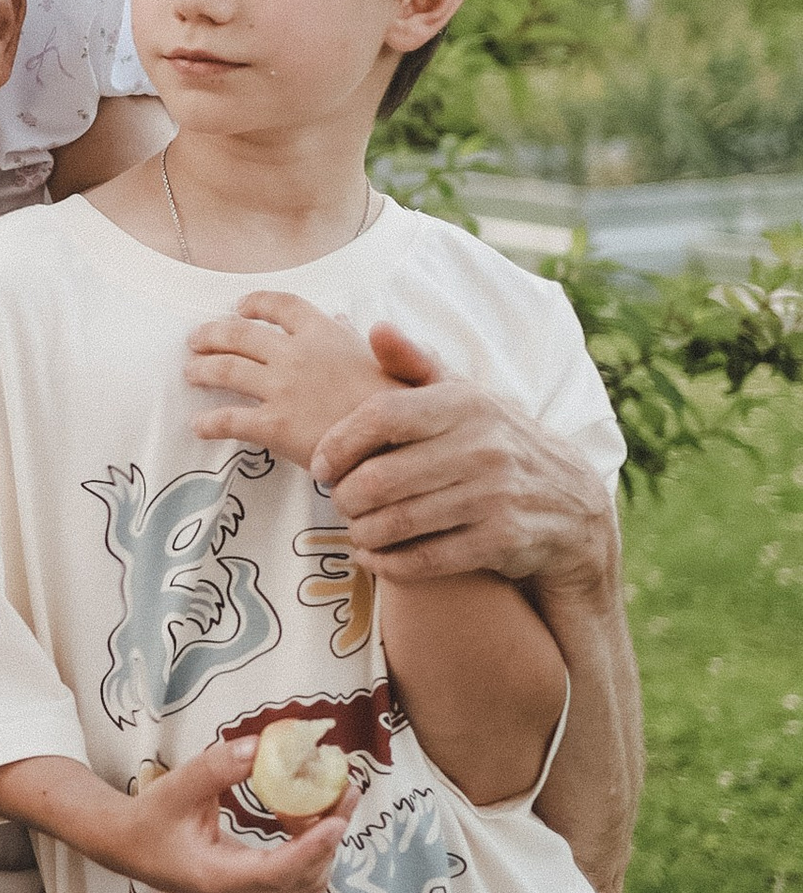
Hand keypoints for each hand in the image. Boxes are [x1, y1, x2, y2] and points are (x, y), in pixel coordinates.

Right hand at [107, 741, 347, 892]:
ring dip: (325, 842)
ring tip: (331, 796)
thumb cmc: (147, 822)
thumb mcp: (177, 789)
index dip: (313, 847)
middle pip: (305, 878)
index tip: (337, 818)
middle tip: (345, 790)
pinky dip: (310, 844)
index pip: (278, 871)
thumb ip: (216, 768)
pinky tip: (303, 810)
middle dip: (331, 836)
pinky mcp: (253, 885)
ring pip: (306, 879)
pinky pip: (295, 872)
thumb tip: (259, 747)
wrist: (125, 845)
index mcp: (218, 879)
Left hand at [186, 291, 385, 471]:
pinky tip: (197, 425)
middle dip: (212, 334)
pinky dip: (208, 422)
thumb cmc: (399, 403)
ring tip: (190, 371)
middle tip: (196, 340)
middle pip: (239, 335)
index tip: (240, 307)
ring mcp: (282, 389)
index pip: (280, 304)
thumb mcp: (385, 360)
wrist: (397, 445)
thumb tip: (339, 320)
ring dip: (202, 369)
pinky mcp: (274, 426)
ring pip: (226, 370)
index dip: (256, 303)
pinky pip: (230, 420)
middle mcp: (296, 354)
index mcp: (323, 333)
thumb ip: (353, 340)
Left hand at [310, 326, 619, 587]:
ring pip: (397, 522)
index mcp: (465, 404)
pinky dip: (389, 563)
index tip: (321, 465)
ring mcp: (494, 496)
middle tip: (339, 502)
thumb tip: (375, 328)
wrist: (571, 503)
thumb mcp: (464, 396)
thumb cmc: (496, 442)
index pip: (381, 417)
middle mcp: (482, 447)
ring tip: (355, 529)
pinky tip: (375, 556)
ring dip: (363, 532)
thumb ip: (415, 364)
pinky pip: (425, 559)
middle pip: (381, 478)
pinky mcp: (501, 540)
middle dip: (346, 497)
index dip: (339, 443)